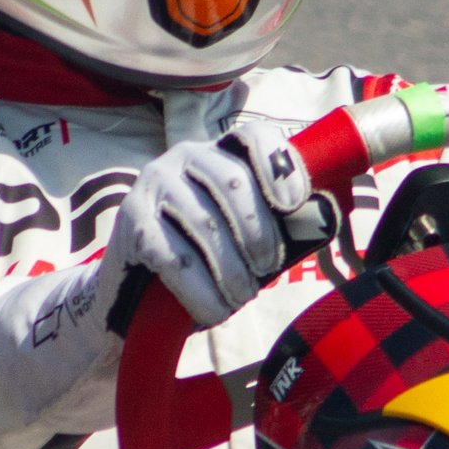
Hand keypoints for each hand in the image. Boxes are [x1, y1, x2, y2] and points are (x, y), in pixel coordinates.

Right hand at [101, 139, 286, 329]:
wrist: (132, 288)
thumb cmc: (199, 258)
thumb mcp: (237, 234)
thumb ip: (271, 223)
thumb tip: (317, 226)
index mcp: (217, 152)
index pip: (253, 137)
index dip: (279, 165)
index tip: (294, 205)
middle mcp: (183, 157)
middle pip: (233, 182)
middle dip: (258, 232)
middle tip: (267, 268)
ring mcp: (153, 185)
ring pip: (206, 223)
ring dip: (231, 270)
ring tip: (240, 297)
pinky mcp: (131, 221)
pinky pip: (174, 257)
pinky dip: (200, 291)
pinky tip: (213, 310)